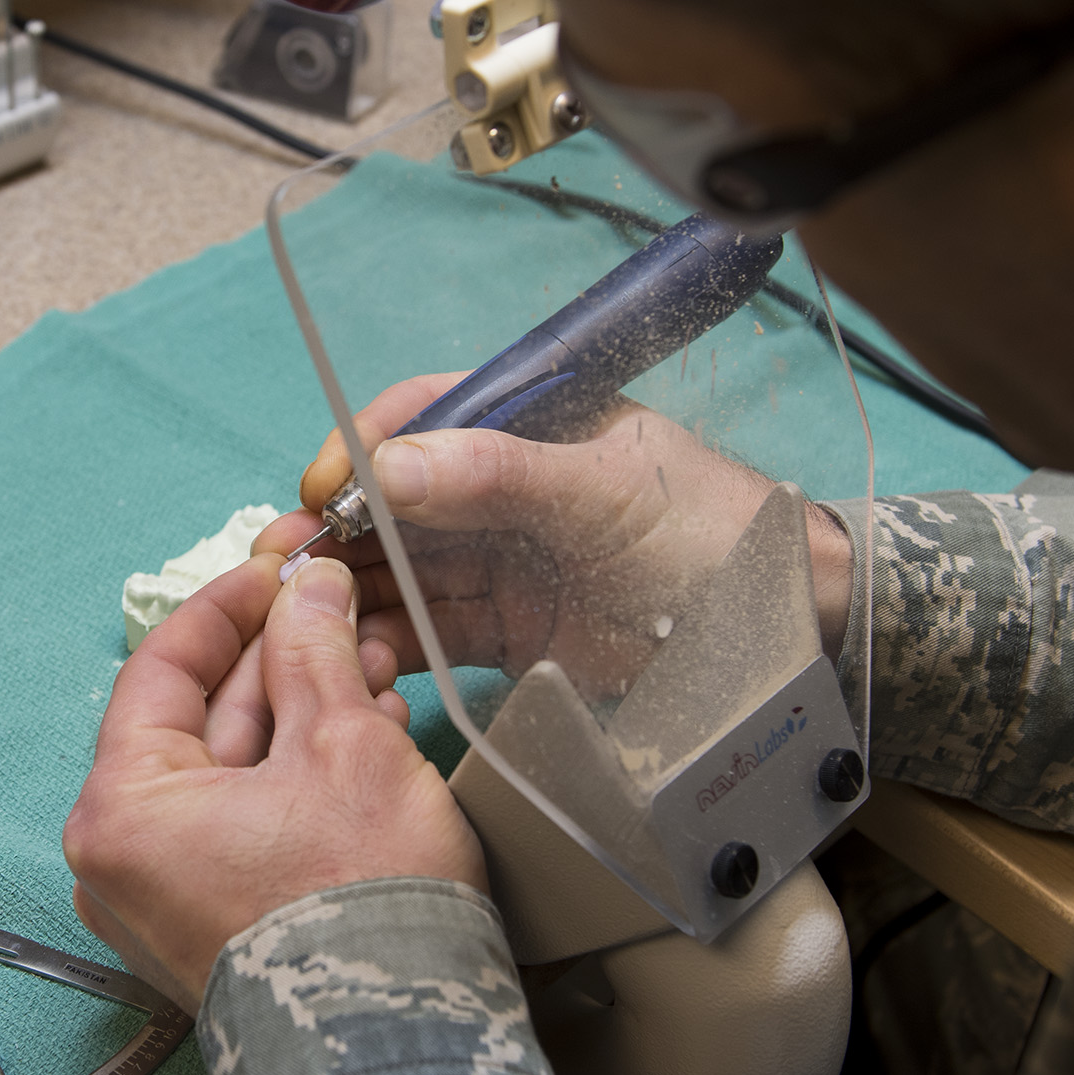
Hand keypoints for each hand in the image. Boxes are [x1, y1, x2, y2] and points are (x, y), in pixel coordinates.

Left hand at [64, 553, 483, 1008]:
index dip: (230, 604)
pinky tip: (365, 731)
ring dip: (301, 711)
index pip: (162, 669)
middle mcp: (122, 860)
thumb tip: (307, 587)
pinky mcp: (216, 927)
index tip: (280, 564)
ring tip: (372, 665)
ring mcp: (166, 901)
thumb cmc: (359, 906)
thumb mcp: (343, 744)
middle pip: (199, 720)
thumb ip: (313, 651)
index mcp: (120, 809)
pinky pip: (246, 823)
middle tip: (339, 606)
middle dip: (280, 658)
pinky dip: (298, 775)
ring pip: (233, 771)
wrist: (399, 1047)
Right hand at [261, 374, 853, 698]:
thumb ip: (499, 476)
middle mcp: (506, 488)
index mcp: (534, 424)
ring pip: (398, 568)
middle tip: (280, 571)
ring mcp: (503, 561)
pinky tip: (351, 659)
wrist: (793, 637)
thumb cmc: (716, 538)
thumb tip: (385, 463)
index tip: (322, 490)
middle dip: (332, 529)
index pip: (425, 415)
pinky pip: (427, 630)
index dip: (362, 447)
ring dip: (345, 591)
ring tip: (299, 625)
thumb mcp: (609, 494)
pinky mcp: (508, 632)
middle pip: (393, 498)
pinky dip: (384, 643)